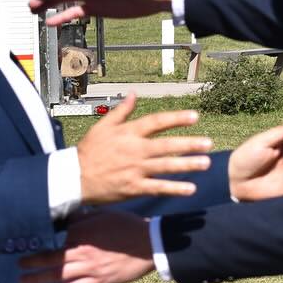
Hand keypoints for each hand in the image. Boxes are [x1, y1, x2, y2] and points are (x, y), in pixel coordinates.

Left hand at [19, 212, 153, 282]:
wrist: (148, 244)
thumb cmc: (126, 225)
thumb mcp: (102, 214)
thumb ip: (80, 218)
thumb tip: (63, 219)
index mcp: (81, 232)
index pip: (54, 237)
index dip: (38, 240)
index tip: (25, 242)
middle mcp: (81, 250)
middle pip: (50, 258)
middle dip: (31, 262)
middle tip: (18, 264)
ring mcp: (89, 268)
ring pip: (57, 275)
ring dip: (37, 279)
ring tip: (23, 281)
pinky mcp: (98, 281)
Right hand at [77, 94, 212, 204]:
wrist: (74, 178)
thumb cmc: (89, 151)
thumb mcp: (103, 126)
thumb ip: (122, 111)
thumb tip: (135, 94)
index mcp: (128, 133)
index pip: (156, 122)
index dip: (176, 118)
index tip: (195, 116)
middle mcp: (135, 150)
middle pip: (167, 145)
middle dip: (189, 144)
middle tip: (208, 143)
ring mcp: (136, 169)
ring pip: (166, 166)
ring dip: (187, 165)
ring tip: (205, 163)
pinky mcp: (134, 187)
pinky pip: (158, 188)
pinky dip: (174, 188)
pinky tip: (190, 188)